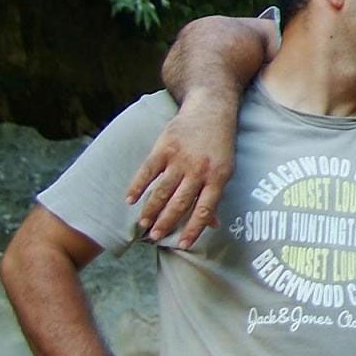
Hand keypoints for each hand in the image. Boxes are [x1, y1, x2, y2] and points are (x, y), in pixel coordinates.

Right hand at [125, 90, 240, 246]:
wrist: (210, 110)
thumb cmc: (220, 145)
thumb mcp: (226, 169)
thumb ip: (215, 195)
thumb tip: (213, 224)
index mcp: (218, 178)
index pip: (204, 210)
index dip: (194, 229)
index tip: (183, 245)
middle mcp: (199, 170)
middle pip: (180, 202)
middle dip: (167, 222)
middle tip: (155, 237)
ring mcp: (180, 158)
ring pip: (162, 190)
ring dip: (151, 209)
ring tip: (142, 224)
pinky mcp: (164, 147)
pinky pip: (147, 171)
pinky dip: (137, 186)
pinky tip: (129, 200)